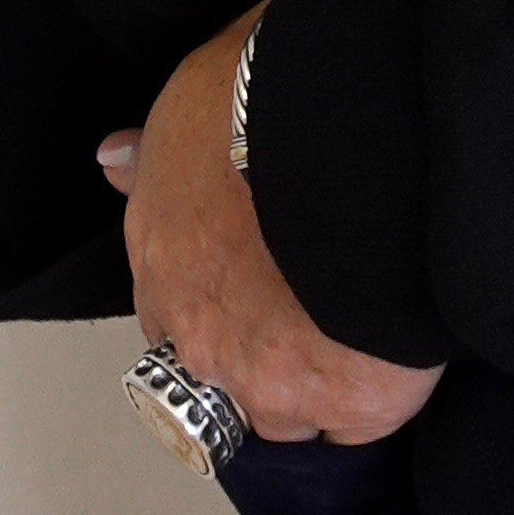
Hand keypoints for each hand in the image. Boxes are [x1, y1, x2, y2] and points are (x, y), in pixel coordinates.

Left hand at [100, 7, 444, 446]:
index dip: (215, 297)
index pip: (167, 307)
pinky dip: (377, 391)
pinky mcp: (345, 402)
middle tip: (313, 306)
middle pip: (220, 372)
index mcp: (159, 249)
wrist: (355, 133)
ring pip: (284, 407)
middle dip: (258, 351)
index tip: (255, 278)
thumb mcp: (198, 93)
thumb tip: (112, 159)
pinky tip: (401, 345)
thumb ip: (159, 145)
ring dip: (315, 378)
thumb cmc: (274, 94)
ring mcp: (264, 376)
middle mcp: (195, 329)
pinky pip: (355, 420)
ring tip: (365, 325)